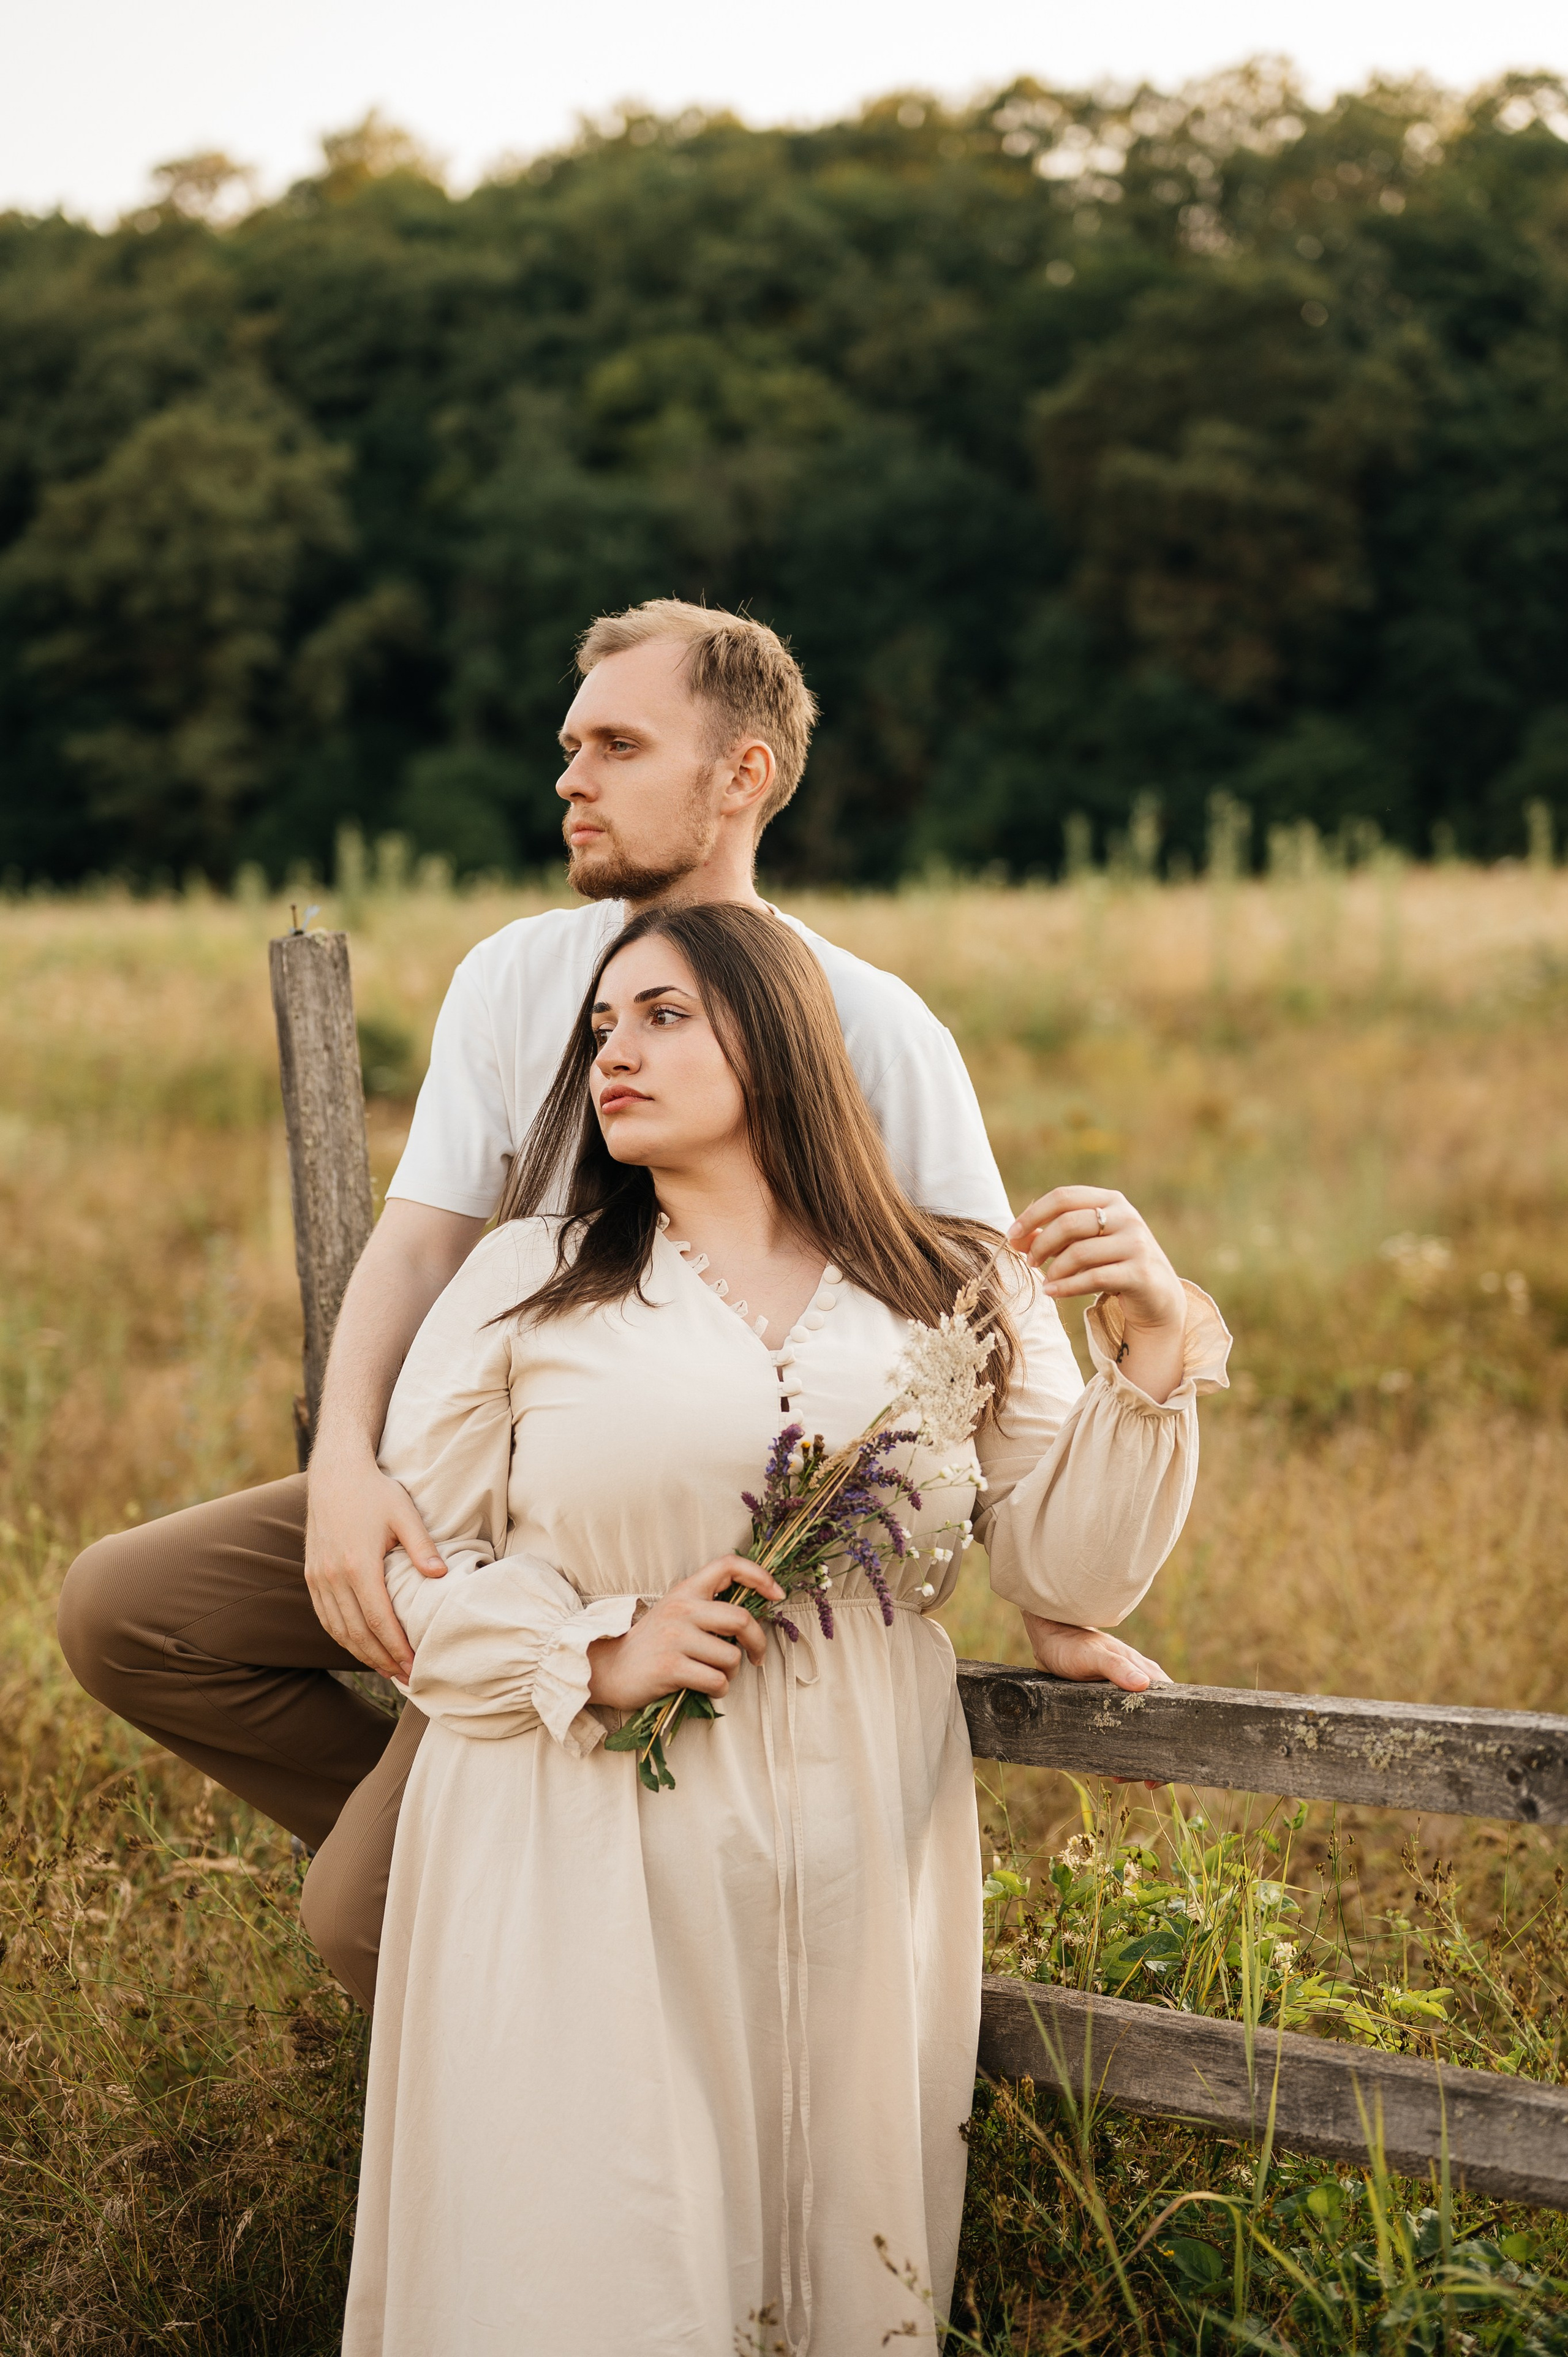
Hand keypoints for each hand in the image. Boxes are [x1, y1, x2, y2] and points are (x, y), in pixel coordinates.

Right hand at [304, 1455, 447, 1680]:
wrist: (334, 1474)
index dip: (396, 1647)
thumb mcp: (404, 1513)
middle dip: (383, 1660)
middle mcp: (333, 1576)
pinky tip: (360, 1647)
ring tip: (388, 1670)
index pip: (378, 1620)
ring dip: (362, 1654)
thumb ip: (422, 1547)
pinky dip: (343, 1637)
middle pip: (358, 1632)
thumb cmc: (375, 1492)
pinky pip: (325, 1617)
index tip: (415, 1665)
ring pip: (339, 1629)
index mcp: (358, 1564)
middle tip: (407, 1678)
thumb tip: (440, 1576)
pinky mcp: (312, 1575)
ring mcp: (319, 1577)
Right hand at [587, 1556, 785, 1713]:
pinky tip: (704, 1687)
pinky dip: (719, 1690)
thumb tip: (753, 1616)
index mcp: (686, 1591)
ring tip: (715, 1674)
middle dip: (758, 1642)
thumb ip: (707, 1608)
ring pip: (731, 1657)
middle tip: (757, 1656)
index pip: (728, 1565)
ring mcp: (676, 1638)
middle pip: (741, 1619)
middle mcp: (682, 1609)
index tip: (777, 1594)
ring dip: (731, 1672)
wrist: (608, 1668)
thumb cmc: (651, 1644)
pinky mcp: (671, 1667)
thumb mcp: (676, 1612)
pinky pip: (717, 1681)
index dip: (759, 1575)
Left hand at [1007, 1186, 1187, 1402]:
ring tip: (1045, 1281)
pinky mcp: (1140, 1273)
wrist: (1157, 1296)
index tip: (1012, 1235)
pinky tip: (1052, 1292)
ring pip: (1080, 1252)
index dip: (1033, 1215)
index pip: (1063, 1197)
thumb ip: (1055, 1236)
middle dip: (1041, 1244)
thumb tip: (1016, 1238)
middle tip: (1030, 1261)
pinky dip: (1066, 1287)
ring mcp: (1136, 1244)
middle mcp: (1127, 1217)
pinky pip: (1094, 1278)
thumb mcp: (1086, 1243)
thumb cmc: (1113, 1264)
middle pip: (1069, 1223)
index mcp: (1111, 1200)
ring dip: (1054, 1269)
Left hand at [1024, 1613, 1169, 1786]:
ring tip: (1115, 1776)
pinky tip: (1103, 1763)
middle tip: (1135, 1780)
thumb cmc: (1075, 1643)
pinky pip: (1117, 1730)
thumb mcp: (1096, 1656)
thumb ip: (1118, 1668)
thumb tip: (1143, 1685)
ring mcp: (1123, 1697)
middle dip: (1148, 1758)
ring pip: (1135, 1733)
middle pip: (1154, 1730)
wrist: (1050, 1635)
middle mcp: (1140, 1688)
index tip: (1160, 1771)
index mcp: (1148, 1676)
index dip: (1169, 1746)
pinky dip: (1114, 1748)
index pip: (1171, 1715)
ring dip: (1129, 1757)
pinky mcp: (1105, 1704)